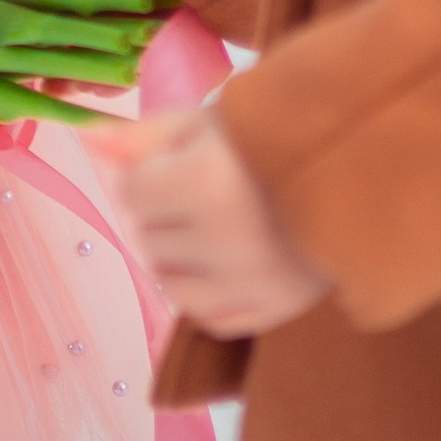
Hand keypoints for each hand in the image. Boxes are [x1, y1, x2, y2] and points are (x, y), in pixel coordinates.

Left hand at [84, 109, 328, 338]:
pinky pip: (211, 319)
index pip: (134, 193)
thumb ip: (141, 136)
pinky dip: (206, 295)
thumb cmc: (269, 137)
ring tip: (210, 227)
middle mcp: (229, 243)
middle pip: (149, 238)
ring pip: (171, 284)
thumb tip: (84, 141)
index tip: (181, 162)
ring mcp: (254, 284)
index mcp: (209, 184)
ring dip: (178, 257)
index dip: (150, 173)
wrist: (356, 173)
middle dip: (164, 213)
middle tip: (204, 191)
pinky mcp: (276, 312)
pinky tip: (223, 264)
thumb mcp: (203, 121)